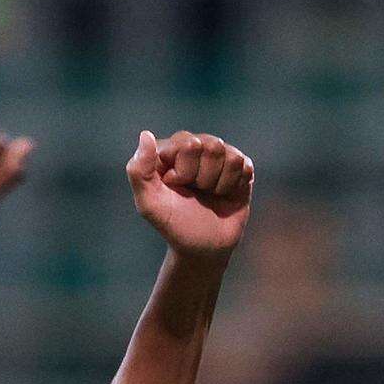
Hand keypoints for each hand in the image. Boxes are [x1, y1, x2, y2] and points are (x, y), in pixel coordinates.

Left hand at [126, 130, 255, 259]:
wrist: (203, 249)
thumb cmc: (174, 226)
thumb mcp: (149, 204)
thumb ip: (139, 171)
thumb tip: (145, 135)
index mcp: (171, 150)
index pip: (189, 144)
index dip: (185, 171)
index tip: (175, 187)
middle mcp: (196, 147)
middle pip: (213, 145)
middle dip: (204, 178)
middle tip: (195, 192)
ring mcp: (219, 155)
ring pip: (230, 157)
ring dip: (219, 184)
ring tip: (209, 194)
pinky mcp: (240, 166)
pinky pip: (245, 166)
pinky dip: (235, 186)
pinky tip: (225, 194)